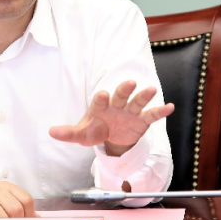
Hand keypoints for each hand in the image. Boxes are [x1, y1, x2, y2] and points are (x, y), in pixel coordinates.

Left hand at [49, 80, 174, 155]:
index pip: (100, 101)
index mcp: (100, 107)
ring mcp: (130, 112)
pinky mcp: (141, 120)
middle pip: (120, 95)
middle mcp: (116, 105)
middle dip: (124, 89)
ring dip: (144, 96)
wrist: (111, 137)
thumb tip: (51, 132)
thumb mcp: (82, 134)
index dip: (101, 98)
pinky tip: (170, 107)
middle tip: (129, 82)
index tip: (102, 94)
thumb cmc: (95, 130)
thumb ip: (69, 133)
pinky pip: (151, 115)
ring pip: (137, 101)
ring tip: (151, 90)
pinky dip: (160, 111)